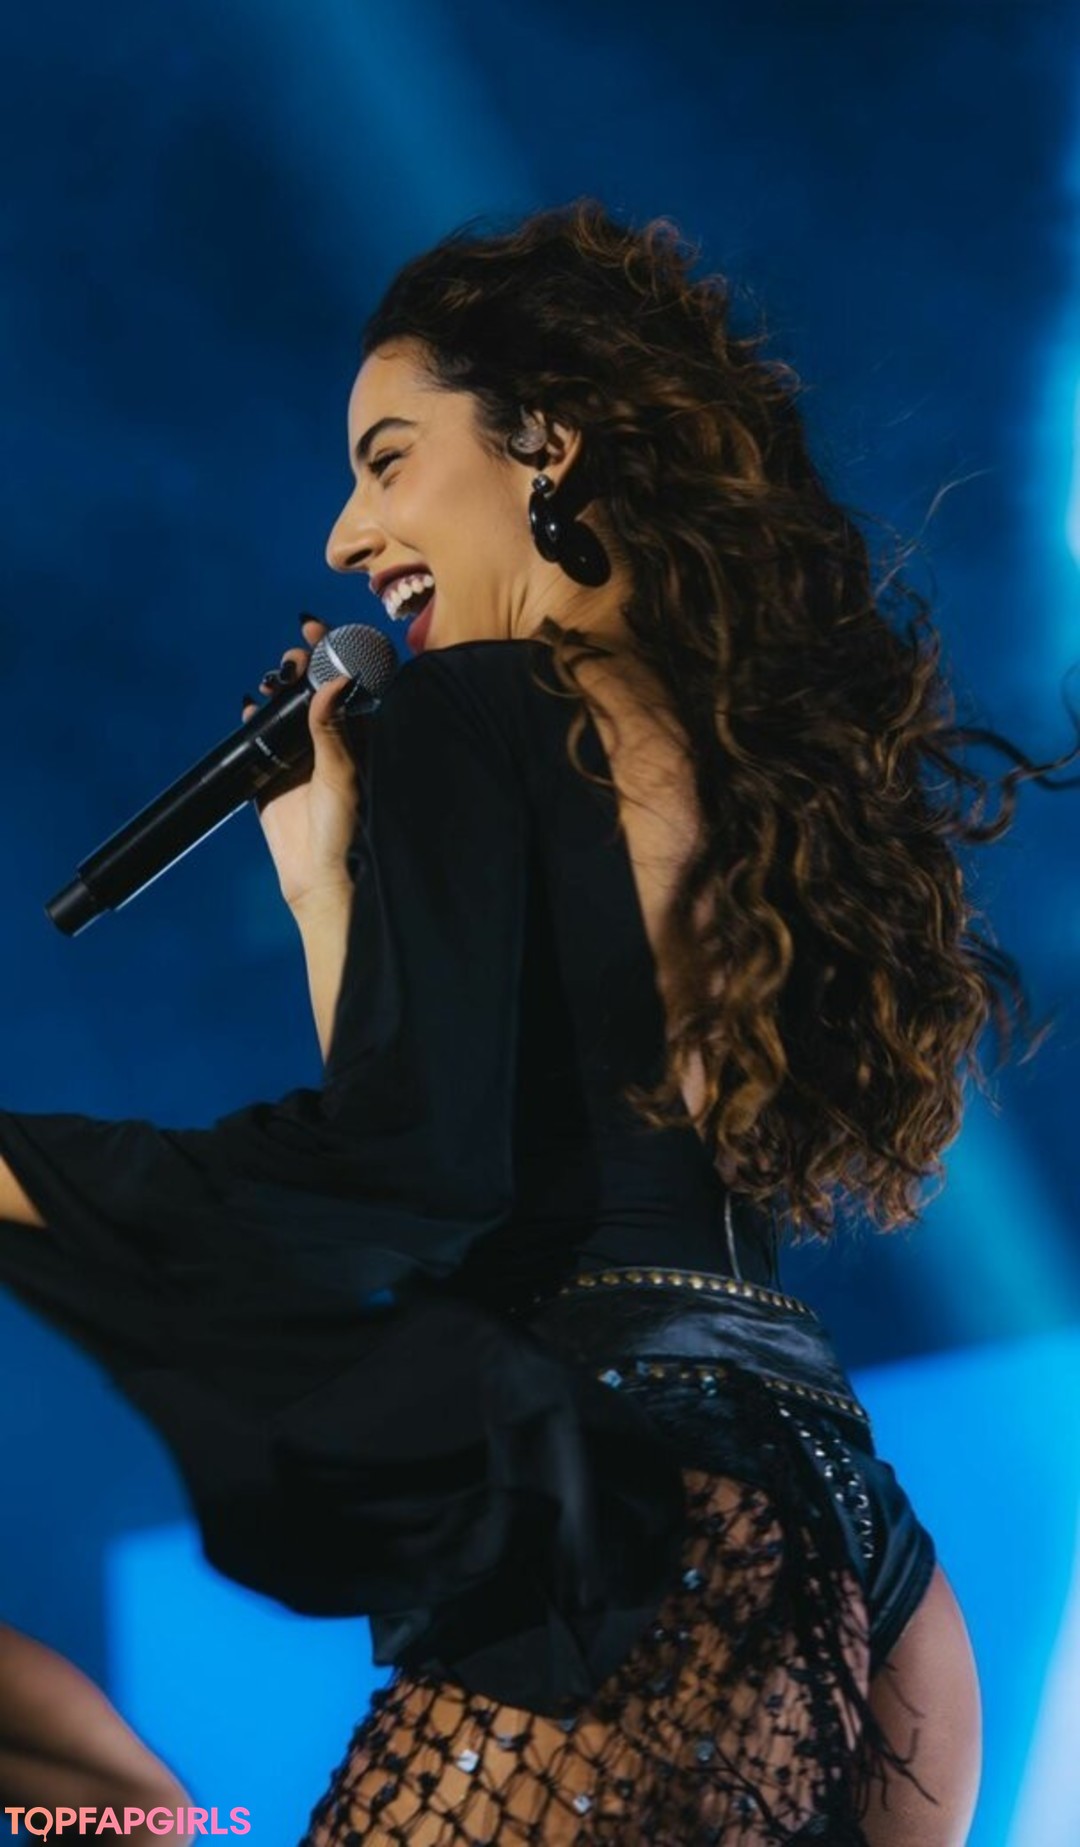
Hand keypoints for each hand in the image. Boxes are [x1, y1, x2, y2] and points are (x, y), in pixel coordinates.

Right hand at [241, 616, 360, 914]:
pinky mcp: (268, 773)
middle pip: (310, 688)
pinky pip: (255, 737)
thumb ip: (333, 730)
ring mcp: (296, 755)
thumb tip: (331, 683)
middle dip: (299, 665)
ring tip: (273, 683)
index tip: (315, 628)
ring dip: (276, 688)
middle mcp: (328, 740)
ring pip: (282, 708)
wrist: (319, 878)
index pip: (344, 682)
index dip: (331, 652)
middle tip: (291, 659)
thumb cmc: (348, 830)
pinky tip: (251, 708)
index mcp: (357, 736)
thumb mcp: (343, 776)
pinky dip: (251, 718)